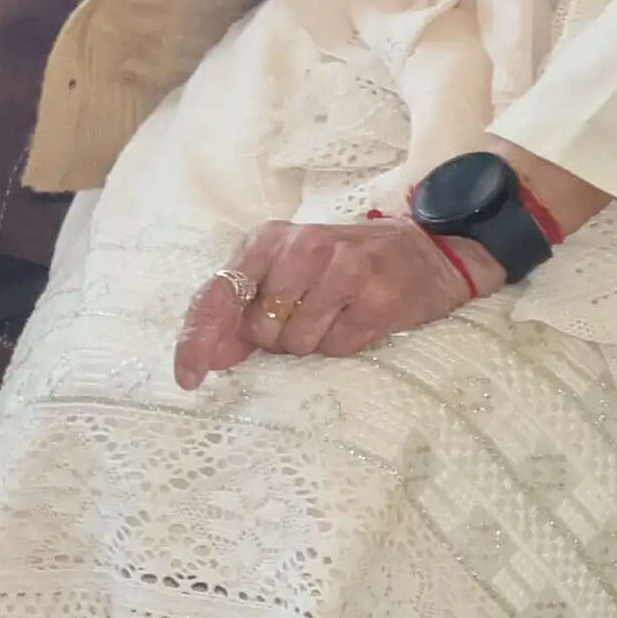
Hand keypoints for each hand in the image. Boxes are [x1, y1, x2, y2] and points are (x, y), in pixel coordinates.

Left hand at [175, 215, 481, 388]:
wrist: (428, 253)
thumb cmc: (344, 267)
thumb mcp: (287, 274)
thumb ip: (242, 312)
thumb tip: (206, 358)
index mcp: (268, 239)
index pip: (219, 293)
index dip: (197, 338)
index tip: (188, 377)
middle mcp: (302, 247)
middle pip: (259, 329)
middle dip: (275, 337)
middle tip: (307, 314)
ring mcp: (343, 270)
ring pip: (296, 343)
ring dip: (311, 342)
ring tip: (336, 313)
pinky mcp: (378, 298)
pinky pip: (336, 348)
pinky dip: (342, 344)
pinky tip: (359, 318)